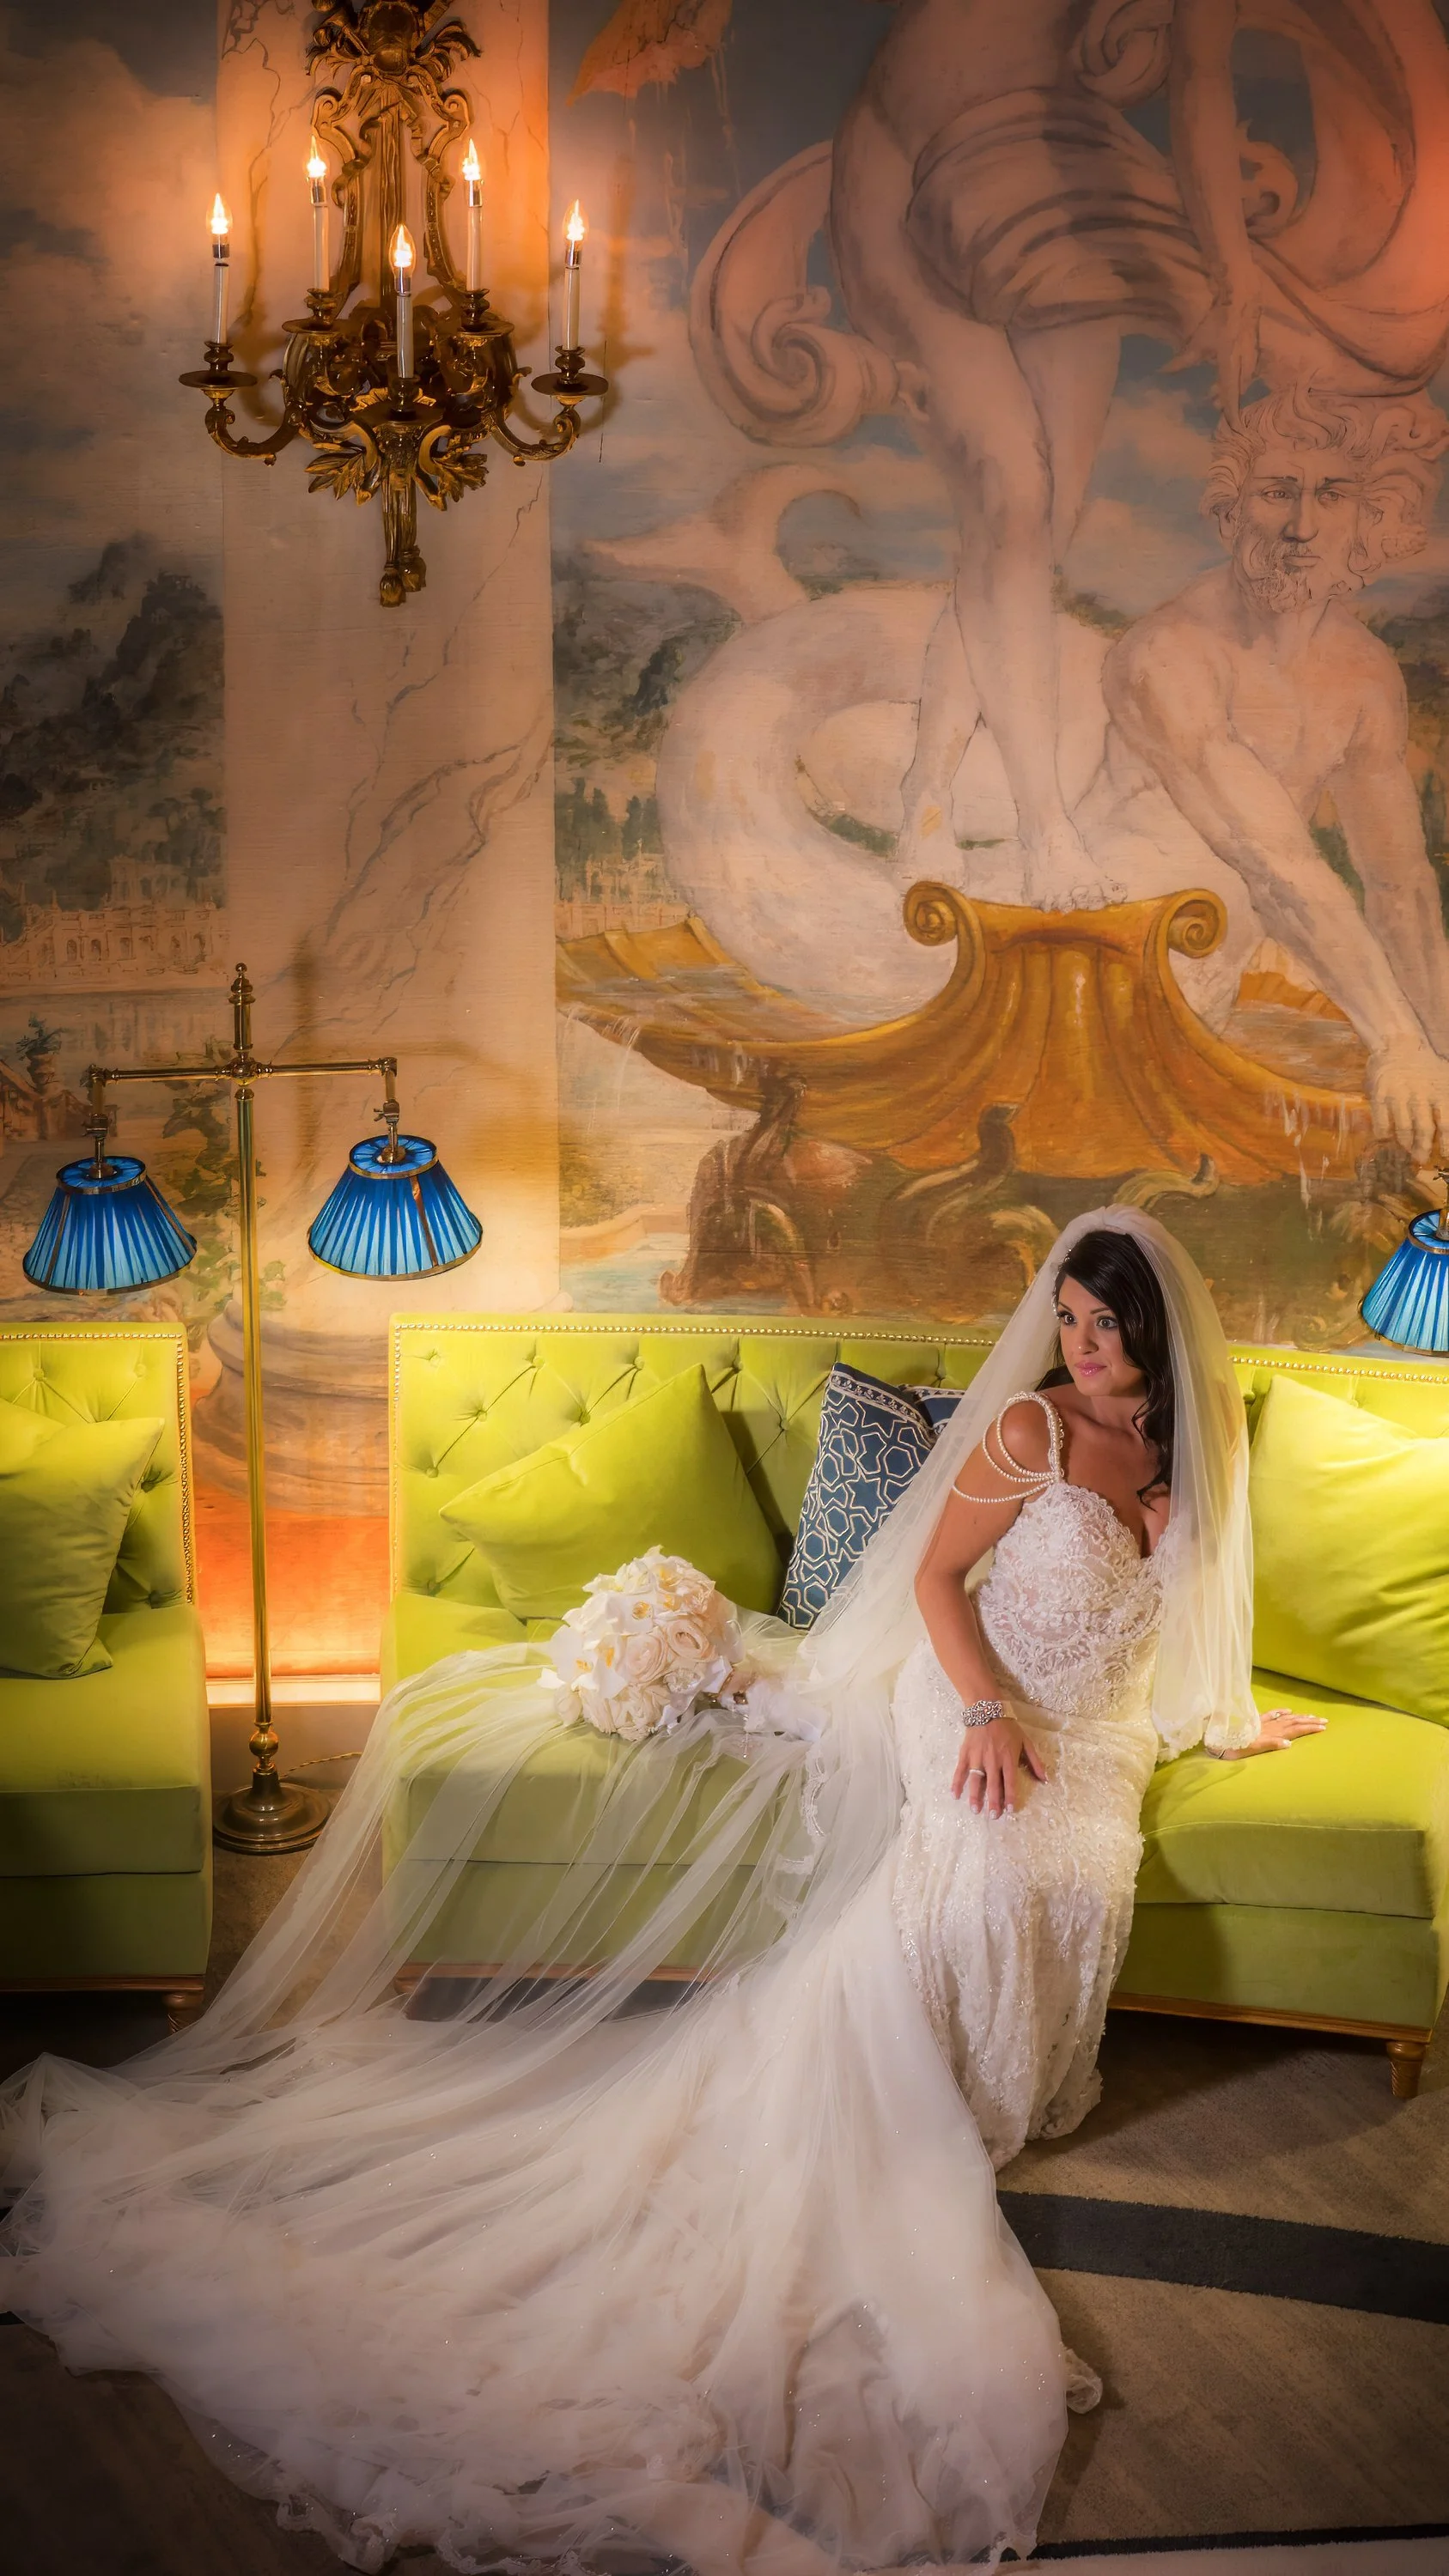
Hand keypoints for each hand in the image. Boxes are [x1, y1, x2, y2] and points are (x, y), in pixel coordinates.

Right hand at [952, 1714, 1046, 1815]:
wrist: (987, 1710)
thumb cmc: (1008, 1727)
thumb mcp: (1026, 1741)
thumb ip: (1035, 1761)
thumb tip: (1045, 1779)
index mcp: (1008, 1758)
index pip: (1010, 1781)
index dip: (1010, 1797)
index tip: (1010, 1810)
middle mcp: (993, 1760)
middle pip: (994, 1785)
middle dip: (994, 1802)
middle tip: (993, 1816)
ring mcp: (978, 1757)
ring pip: (976, 1780)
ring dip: (975, 1796)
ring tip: (975, 1810)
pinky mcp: (966, 1754)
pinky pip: (960, 1770)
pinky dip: (956, 1782)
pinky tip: (954, 1794)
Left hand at [1167, 278, 1260, 421]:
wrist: (1243, 298)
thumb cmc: (1221, 321)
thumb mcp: (1199, 342)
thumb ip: (1183, 360)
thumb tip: (1162, 373)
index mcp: (1231, 368)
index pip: (1230, 397)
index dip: (1230, 413)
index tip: (1232, 428)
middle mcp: (1244, 367)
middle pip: (1236, 391)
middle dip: (1225, 401)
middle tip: (1210, 405)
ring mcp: (1251, 359)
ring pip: (1241, 381)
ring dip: (1228, 388)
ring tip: (1212, 392)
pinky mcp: (1253, 352)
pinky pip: (1245, 371)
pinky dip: (1234, 377)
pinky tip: (1224, 373)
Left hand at [1216, 1706, 1326, 1759]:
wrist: (1220, 1741)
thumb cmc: (1237, 1748)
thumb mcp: (1254, 1749)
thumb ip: (1271, 1744)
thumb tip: (1289, 1744)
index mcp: (1272, 1734)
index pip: (1295, 1730)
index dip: (1309, 1728)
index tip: (1323, 1727)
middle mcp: (1270, 1727)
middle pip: (1294, 1723)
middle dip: (1309, 1721)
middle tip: (1324, 1720)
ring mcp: (1264, 1723)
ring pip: (1286, 1718)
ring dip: (1299, 1717)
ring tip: (1311, 1716)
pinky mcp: (1256, 1722)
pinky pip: (1271, 1714)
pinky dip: (1281, 1712)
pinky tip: (1287, 1710)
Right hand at [1366, 1039, 1448, 1164]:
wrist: (1397, 1044)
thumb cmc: (1424, 1065)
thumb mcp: (1444, 1078)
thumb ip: (1446, 1102)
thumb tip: (1446, 1127)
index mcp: (1439, 1091)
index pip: (1446, 1123)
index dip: (1446, 1142)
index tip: (1445, 1155)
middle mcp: (1420, 1095)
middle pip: (1424, 1129)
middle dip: (1423, 1147)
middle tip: (1421, 1158)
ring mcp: (1398, 1096)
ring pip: (1403, 1129)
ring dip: (1406, 1143)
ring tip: (1407, 1149)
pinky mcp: (1379, 1096)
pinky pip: (1382, 1123)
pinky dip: (1384, 1134)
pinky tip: (1387, 1137)